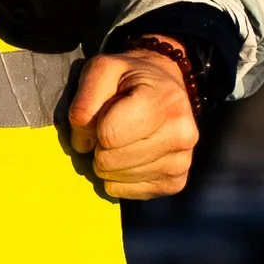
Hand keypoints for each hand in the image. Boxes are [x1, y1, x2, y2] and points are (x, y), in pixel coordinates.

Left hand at [66, 41, 197, 199]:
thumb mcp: (102, 70)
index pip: (109, 134)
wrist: (164, 87)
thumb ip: (85, 100)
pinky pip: (129, 193)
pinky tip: (130, 158)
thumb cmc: (129, 79)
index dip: (95, 128)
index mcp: (164, 101)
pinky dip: (120, 179)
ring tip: (123, 141)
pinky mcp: (176, 182)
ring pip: (118, 179)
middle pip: (111, 161)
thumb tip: (82, 144)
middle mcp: (181, 133)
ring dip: (110, 164)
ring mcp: (182, 161)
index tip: (104, 115)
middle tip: (112, 130)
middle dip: (100, 148)